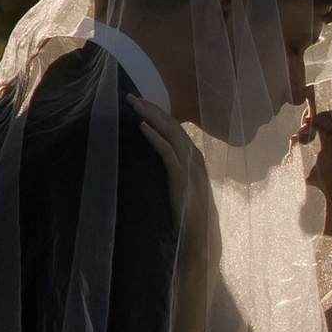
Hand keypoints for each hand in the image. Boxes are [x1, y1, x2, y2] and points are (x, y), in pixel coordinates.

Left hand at [127, 95, 214, 261]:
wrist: (200, 235)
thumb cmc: (190, 214)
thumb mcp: (184, 186)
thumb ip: (177, 171)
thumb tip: (162, 162)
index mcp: (195, 157)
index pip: (176, 128)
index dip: (159, 113)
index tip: (141, 102)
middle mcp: (195, 157)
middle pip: (172, 125)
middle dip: (152, 108)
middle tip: (131, 96)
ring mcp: (190, 167)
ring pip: (170, 133)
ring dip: (151, 117)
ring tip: (134, 105)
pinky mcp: (181, 178)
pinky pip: (167, 152)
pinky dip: (155, 137)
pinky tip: (142, 127)